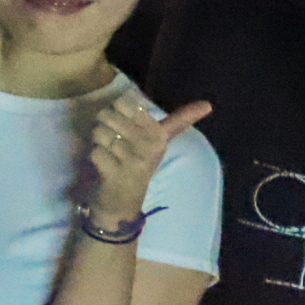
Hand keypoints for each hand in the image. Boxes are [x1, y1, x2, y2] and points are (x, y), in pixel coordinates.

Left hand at [82, 93, 212, 225]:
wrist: (124, 201)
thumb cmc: (139, 163)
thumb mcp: (160, 140)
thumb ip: (180, 120)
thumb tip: (208, 104)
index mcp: (158, 133)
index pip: (124, 102)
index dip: (116, 112)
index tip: (126, 127)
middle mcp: (150, 144)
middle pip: (106, 115)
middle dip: (104, 128)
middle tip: (116, 145)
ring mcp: (134, 159)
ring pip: (98, 132)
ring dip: (99, 144)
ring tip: (111, 156)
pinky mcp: (118, 172)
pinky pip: (95, 151)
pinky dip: (96, 158)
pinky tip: (106, 169)